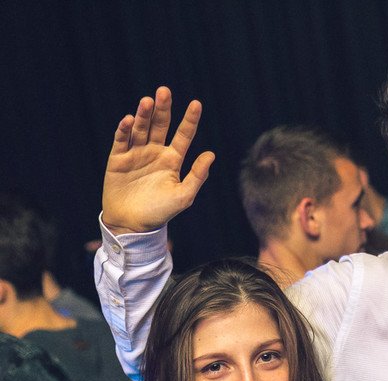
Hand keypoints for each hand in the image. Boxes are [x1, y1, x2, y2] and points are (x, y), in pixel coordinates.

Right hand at [102, 86, 214, 232]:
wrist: (132, 225)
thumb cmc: (161, 212)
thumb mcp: (183, 196)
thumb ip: (197, 175)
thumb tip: (211, 154)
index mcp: (173, 159)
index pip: (183, 135)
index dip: (190, 119)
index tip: (196, 103)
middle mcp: (155, 152)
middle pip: (160, 125)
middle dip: (163, 109)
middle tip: (164, 91)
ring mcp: (136, 154)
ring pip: (141, 129)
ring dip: (144, 115)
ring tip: (147, 101)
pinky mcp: (117, 159)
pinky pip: (121, 140)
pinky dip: (125, 130)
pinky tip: (129, 120)